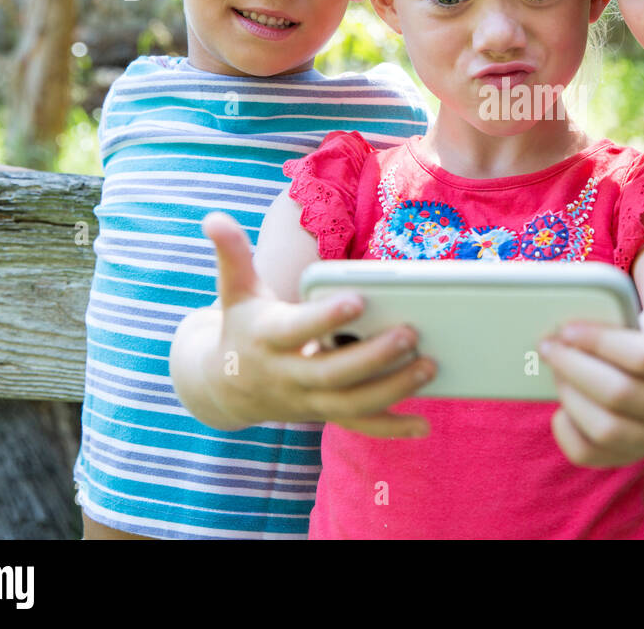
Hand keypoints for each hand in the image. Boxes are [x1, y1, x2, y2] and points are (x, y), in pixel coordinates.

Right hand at [188, 212, 434, 436]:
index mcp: (268, 338)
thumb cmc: (242, 325)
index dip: (326, 317)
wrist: (226, 386)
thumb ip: (232, 254)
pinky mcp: (325, 413)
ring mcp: (308, 400)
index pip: (297, 329)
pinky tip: (424, 425)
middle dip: (374, 356)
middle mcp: (288, 375)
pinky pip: (359, 425)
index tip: (358, 299)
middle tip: (412, 332)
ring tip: (430, 365)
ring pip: (352, 403)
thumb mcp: (235, 290)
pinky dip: (392, 427)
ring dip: (393, 389)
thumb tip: (213, 217)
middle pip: (333, 373)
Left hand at [541, 282, 643, 466]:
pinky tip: (560, 406)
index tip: (567, 328)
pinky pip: (588, 454)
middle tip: (548, 345)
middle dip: (574, 366)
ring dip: (569, 395)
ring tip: (554, 369)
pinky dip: (565, 431)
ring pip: (604, 429)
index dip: (600, 341)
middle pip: (619, 393)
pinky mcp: (627, 456)